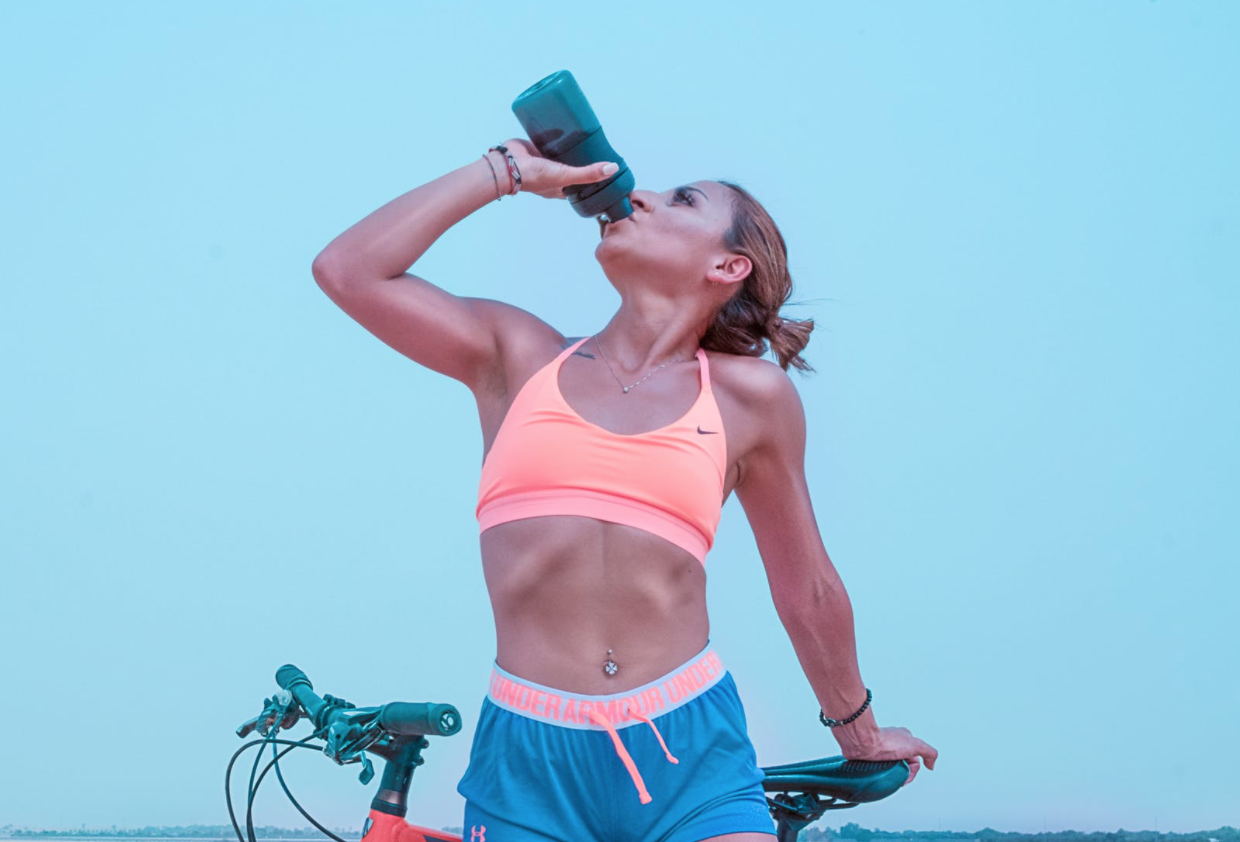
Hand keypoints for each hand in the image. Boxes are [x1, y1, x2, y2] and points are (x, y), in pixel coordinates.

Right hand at [492, 137, 617, 199]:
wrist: (507, 165)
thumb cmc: (534, 177)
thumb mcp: (566, 176)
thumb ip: (588, 173)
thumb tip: (612, 169)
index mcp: (560, 187)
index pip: (580, 183)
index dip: (592, 177)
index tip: (604, 168)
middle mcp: (553, 174)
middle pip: (573, 165)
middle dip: (583, 158)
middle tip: (598, 146)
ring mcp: (544, 160)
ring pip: (562, 152)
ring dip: (570, 144)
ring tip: (585, 133)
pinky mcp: (536, 146)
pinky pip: (550, 139)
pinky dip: (557, 133)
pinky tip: (566, 124)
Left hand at [839, 725, 937, 786]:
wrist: (863, 743)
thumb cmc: (885, 741)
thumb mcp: (915, 745)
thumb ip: (929, 753)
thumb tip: (931, 765)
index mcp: (905, 738)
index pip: (914, 761)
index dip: (912, 771)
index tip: (906, 774)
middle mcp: (893, 742)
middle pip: (903, 765)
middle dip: (901, 772)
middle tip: (895, 773)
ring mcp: (881, 749)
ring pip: (891, 767)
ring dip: (890, 773)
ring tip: (885, 771)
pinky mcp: (870, 755)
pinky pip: (878, 768)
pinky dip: (880, 772)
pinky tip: (877, 771)